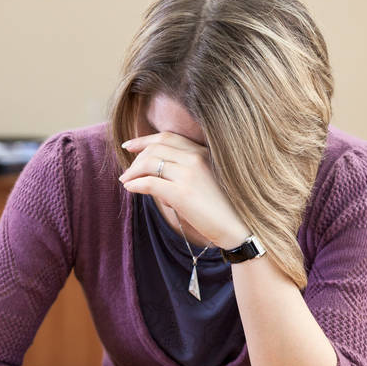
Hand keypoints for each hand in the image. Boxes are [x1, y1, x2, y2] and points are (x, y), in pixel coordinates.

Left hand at [118, 132, 248, 248]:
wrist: (239, 228)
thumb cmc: (225, 208)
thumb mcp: (209, 180)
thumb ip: (189, 169)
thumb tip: (158, 172)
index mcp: (204, 153)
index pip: (168, 137)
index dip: (145, 140)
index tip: (130, 146)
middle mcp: (197, 159)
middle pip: (155, 148)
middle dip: (136, 158)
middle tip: (127, 171)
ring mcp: (190, 175)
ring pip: (149, 163)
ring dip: (133, 172)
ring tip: (126, 182)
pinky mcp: (182, 194)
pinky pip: (150, 183)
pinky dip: (135, 184)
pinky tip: (130, 189)